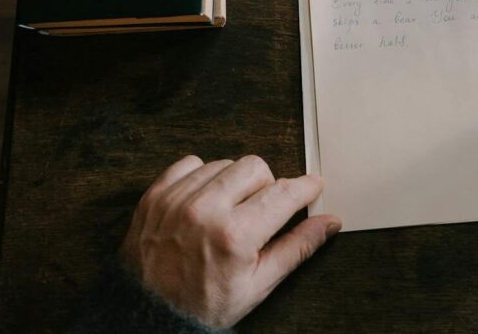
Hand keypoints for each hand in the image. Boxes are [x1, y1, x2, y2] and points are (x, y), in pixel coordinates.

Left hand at [118, 155, 340, 328]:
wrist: (148, 315)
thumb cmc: (204, 306)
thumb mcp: (258, 285)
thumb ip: (297, 248)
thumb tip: (329, 222)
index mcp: (235, 236)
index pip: (284, 193)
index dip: (306, 187)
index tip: (314, 186)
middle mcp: (205, 211)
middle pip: (256, 167)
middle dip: (267, 186)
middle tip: (260, 212)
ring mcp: (177, 200)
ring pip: (224, 163)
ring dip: (234, 183)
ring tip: (229, 211)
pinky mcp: (156, 195)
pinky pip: (190, 163)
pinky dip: (202, 177)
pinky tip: (204, 202)